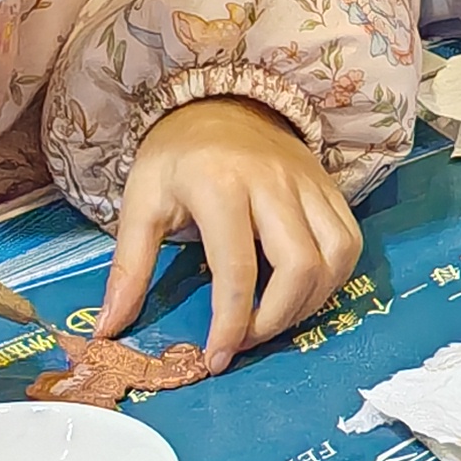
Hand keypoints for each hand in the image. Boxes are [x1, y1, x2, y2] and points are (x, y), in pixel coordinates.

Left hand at [103, 96, 362, 368]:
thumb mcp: (139, 205)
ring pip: (335, 255)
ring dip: (311, 302)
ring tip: (277, 319)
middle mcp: (273, 183)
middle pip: (299, 266)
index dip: (231, 324)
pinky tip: (304, 291)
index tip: (217, 358)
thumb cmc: (175, 158)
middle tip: (247, 340)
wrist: (218, 102)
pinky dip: (334, 276)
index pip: (237, 270)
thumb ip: (129, 268)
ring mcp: (308, 182)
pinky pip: (350, 238)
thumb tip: (109, 330)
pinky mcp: (329, 185)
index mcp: (220, 187)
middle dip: (276, 320)